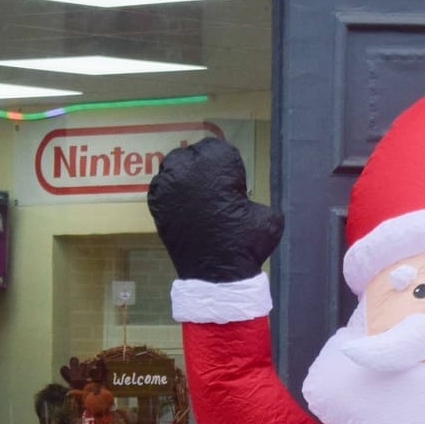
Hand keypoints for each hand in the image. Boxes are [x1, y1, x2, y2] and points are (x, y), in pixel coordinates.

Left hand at [147, 137, 283, 282]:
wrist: (216, 275)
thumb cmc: (245, 244)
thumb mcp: (269, 216)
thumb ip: (258, 198)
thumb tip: (249, 198)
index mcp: (217, 160)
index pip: (218, 148)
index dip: (227, 167)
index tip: (231, 184)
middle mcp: (187, 165)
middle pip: (193, 155)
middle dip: (203, 169)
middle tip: (213, 191)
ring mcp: (167, 184)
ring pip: (174, 167)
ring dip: (185, 177)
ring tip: (197, 197)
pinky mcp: (155, 202)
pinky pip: (161, 187)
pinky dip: (171, 193)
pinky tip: (183, 207)